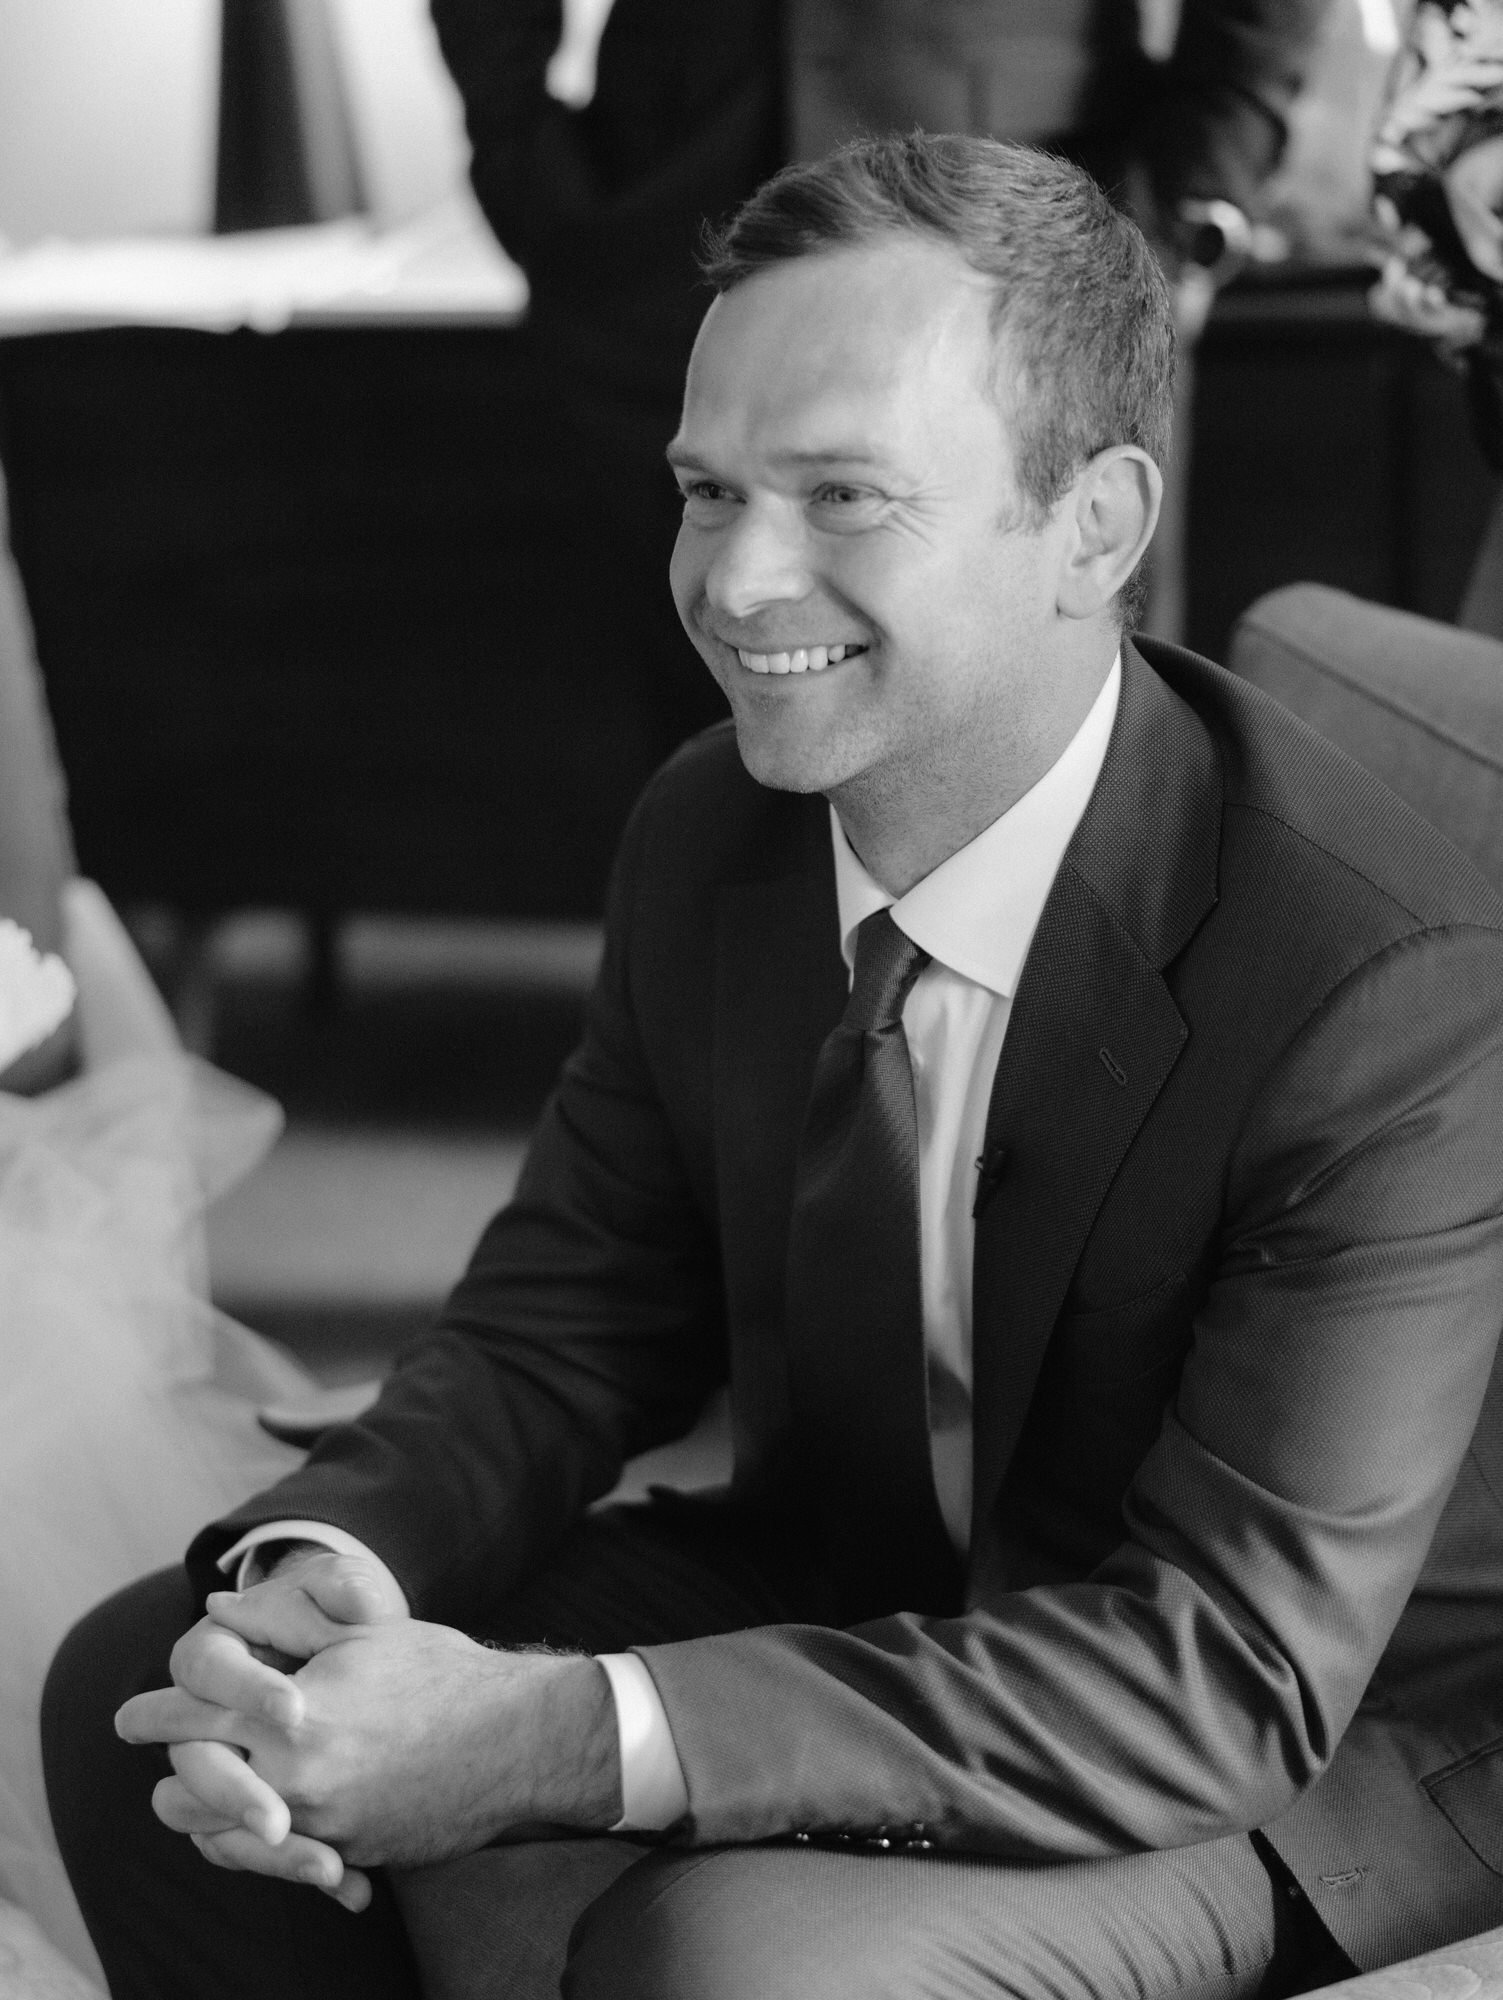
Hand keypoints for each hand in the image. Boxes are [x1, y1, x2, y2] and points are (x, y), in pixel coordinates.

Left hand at [118, 1570, 622, 1873]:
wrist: (518, 1738)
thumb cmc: (441, 1671)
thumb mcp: (361, 1629)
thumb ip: (283, 1619)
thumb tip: (216, 1605)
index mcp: (289, 1716)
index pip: (191, 1717)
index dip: (154, 1712)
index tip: (131, 1714)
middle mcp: (295, 1780)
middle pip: (185, 1795)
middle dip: (175, 1772)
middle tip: (171, 1755)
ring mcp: (322, 1825)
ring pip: (224, 1839)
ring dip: (214, 1814)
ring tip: (218, 1788)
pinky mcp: (351, 1854)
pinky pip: (283, 1860)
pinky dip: (269, 1842)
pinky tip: (279, 1815)